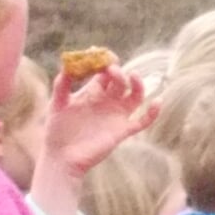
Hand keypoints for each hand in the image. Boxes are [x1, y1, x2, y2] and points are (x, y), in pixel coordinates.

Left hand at [40, 68, 157, 181]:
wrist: (62, 157)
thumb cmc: (57, 131)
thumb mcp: (57, 105)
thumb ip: (61, 86)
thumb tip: (67, 66)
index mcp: (92, 93)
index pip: (104, 73)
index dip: (105, 63)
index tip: (101, 56)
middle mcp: (107, 101)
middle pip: (121, 81)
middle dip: (119, 72)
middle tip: (112, 69)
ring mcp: (117, 115)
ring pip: (136, 96)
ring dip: (138, 85)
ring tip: (133, 77)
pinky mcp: (123, 130)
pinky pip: (143, 121)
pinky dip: (153, 113)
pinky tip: (157, 101)